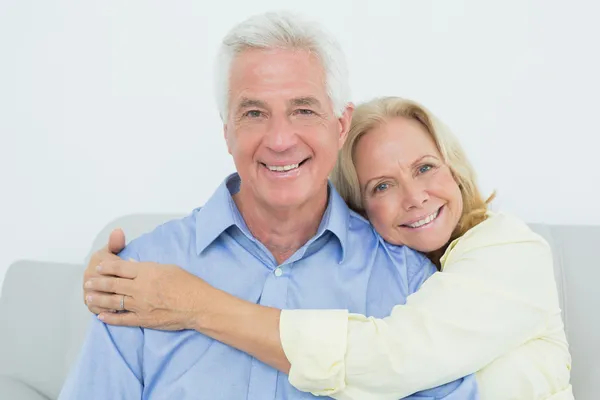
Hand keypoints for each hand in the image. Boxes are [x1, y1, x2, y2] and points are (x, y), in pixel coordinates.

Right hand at [83, 228, 125, 313]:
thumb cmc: (112, 262)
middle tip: (131, 293)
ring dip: (111, 302)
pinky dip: (106, 310)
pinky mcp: (90, 302)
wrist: (101, 275)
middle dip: (116, 289)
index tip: (129, 277)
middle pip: (103, 284)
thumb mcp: (115, 250)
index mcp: (97, 261)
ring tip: (124, 304)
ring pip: (99, 297)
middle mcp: (89, 276)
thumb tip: (118, 231)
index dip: (118, 273)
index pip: (107, 267)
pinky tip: (117, 312)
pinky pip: (96, 307)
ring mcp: (88, 290)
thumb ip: (116, 243)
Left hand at [84, 259, 213, 330]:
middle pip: (113, 283)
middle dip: (98, 282)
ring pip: (113, 301)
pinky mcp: (143, 319)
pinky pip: (122, 319)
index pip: (120, 267)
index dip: (107, 266)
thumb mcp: (169, 268)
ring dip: (99, 299)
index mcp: (147, 272)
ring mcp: (140, 305)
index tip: (99, 266)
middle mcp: (140, 288)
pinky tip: (101, 316)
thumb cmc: (188, 284)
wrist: (198, 305)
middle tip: (88, 282)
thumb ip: (149, 267)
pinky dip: (110, 318)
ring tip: (89, 297)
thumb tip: (134, 266)